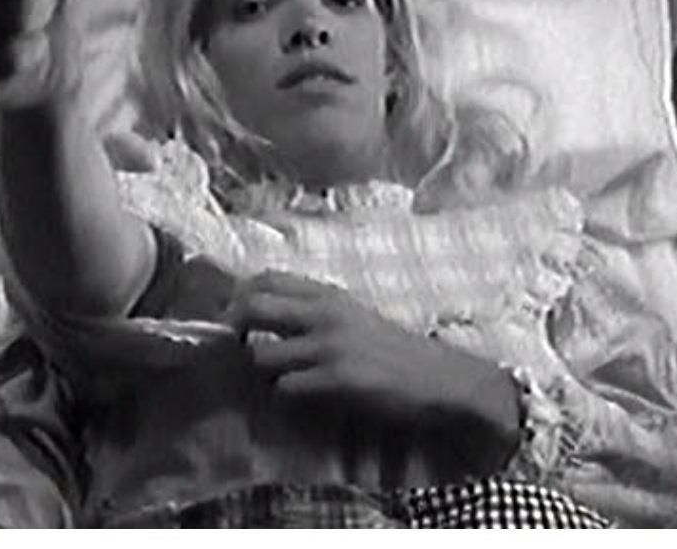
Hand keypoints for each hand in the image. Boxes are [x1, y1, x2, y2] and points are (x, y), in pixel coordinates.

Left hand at [232, 270, 521, 469]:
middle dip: (235, 329)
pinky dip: (284, 396)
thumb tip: (262, 312)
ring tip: (278, 378)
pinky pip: (285, 387)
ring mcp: (329, 346)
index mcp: (329, 294)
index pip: (265, 278)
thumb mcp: (353, 315)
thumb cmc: (395, 350)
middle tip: (238, 348)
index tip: (234, 316)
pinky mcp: (337, 379)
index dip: (239, 296)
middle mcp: (324, 313)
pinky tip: (300, 398)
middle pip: (252, 307)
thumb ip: (313, 310)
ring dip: (262, 371)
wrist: (442, 379)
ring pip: (261, 354)